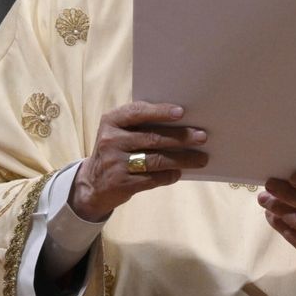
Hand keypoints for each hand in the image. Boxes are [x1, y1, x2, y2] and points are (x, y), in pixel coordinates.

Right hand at [69, 101, 207, 221]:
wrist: (93, 183)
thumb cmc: (117, 151)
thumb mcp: (120, 133)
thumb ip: (142, 125)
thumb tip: (183, 123)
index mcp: (111, 121)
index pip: (137, 112)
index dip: (160, 112)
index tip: (181, 112)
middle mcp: (111, 140)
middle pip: (153, 138)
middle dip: (181, 137)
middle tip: (202, 137)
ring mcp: (115, 163)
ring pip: (156, 160)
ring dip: (183, 159)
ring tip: (201, 158)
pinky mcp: (121, 183)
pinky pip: (153, 178)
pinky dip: (170, 175)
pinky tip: (180, 172)